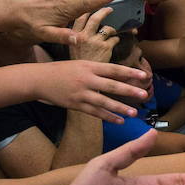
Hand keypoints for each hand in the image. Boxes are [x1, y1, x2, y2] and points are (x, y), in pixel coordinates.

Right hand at [30, 59, 148, 121]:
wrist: (40, 79)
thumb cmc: (63, 70)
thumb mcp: (81, 63)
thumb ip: (99, 69)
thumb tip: (120, 74)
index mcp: (90, 66)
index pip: (114, 69)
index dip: (129, 72)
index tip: (143, 75)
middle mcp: (87, 79)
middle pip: (112, 86)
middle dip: (129, 91)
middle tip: (144, 94)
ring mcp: (81, 93)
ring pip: (104, 102)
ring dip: (120, 108)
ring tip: (134, 113)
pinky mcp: (76, 105)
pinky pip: (94, 112)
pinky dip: (108, 117)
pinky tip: (119, 121)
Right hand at [69, 7, 117, 61]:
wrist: (85, 80)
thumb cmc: (80, 63)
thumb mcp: (73, 48)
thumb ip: (79, 36)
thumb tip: (90, 25)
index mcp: (73, 35)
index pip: (80, 17)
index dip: (88, 11)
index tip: (94, 7)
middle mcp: (83, 36)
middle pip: (95, 18)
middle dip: (104, 11)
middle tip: (110, 9)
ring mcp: (95, 41)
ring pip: (107, 28)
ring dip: (112, 30)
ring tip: (113, 33)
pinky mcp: (106, 47)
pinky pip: (114, 38)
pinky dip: (115, 39)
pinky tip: (113, 43)